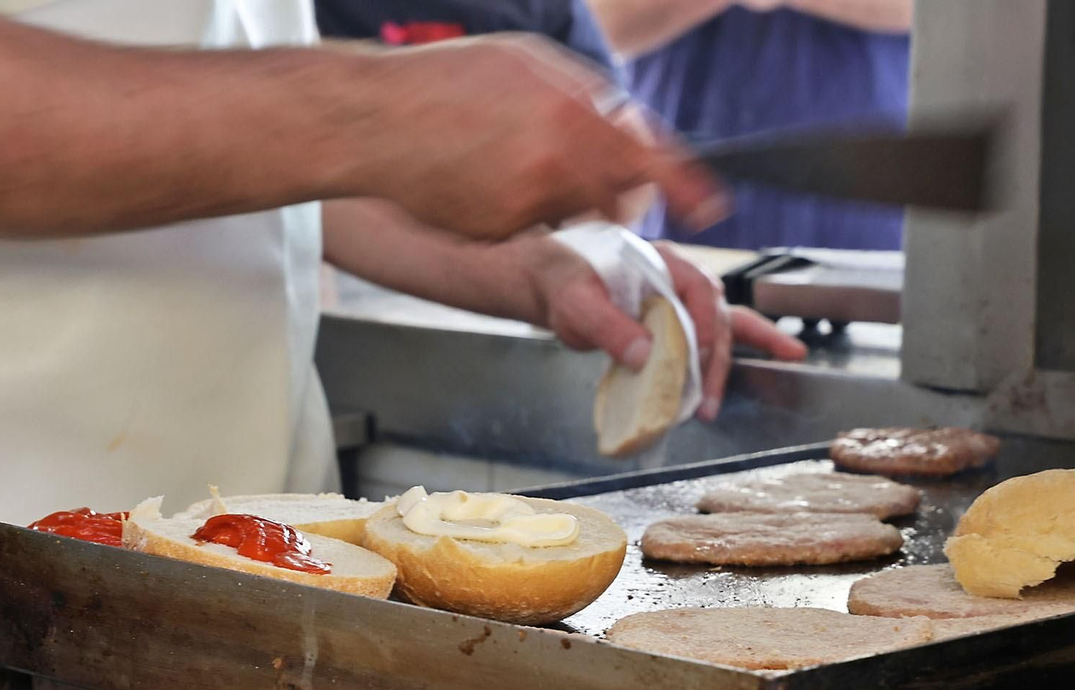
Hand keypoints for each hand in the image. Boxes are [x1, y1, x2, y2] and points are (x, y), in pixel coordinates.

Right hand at [363, 35, 726, 240]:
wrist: (374, 124)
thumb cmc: (444, 83)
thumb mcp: (527, 64)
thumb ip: (584, 97)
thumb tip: (625, 128)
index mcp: (569, 114)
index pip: (649, 160)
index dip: (685, 187)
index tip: (710, 206)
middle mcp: (554, 166)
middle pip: (615, 196)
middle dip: (611, 186)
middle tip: (572, 160)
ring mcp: (524, 206)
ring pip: (571, 211)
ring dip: (560, 192)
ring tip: (507, 157)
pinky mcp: (496, 232)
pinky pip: (529, 225)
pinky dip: (518, 207)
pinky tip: (480, 178)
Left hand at [499, 235, 807, 419]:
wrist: (546, 282)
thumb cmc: (559, 282)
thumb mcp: (575, 303)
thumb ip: (607, 327)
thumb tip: (643, 354)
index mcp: (658, 262)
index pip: (698, 292)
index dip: (703, 327)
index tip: (697, 359)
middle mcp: (675, 277)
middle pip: (715, 313)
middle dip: (718, 358)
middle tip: (708, 399)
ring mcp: (676, 297)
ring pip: (723, 320)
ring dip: (748, 345)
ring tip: (791, 357)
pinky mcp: (670, 319)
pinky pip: (707, 331)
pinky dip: (730, 348)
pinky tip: (764, 355)